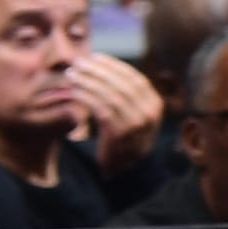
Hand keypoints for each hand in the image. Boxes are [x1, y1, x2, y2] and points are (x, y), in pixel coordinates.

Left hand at [68, 53, 162, 174]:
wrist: (124, 171)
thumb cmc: (123, 138)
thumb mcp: (133, 113)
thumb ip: (126, 94)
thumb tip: (105, 66)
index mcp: (155, 105)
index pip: (134, 78)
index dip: (114, 66)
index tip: (96, 57)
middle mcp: (150, 113)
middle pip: (122, 84)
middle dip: (98, 71)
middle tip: (79, 63)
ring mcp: (137, 124)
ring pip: (111, 95)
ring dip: (89, 82)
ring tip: (72, 75)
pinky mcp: (121, 133)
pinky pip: (102, 109)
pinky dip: (87, 98)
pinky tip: (74, 92)